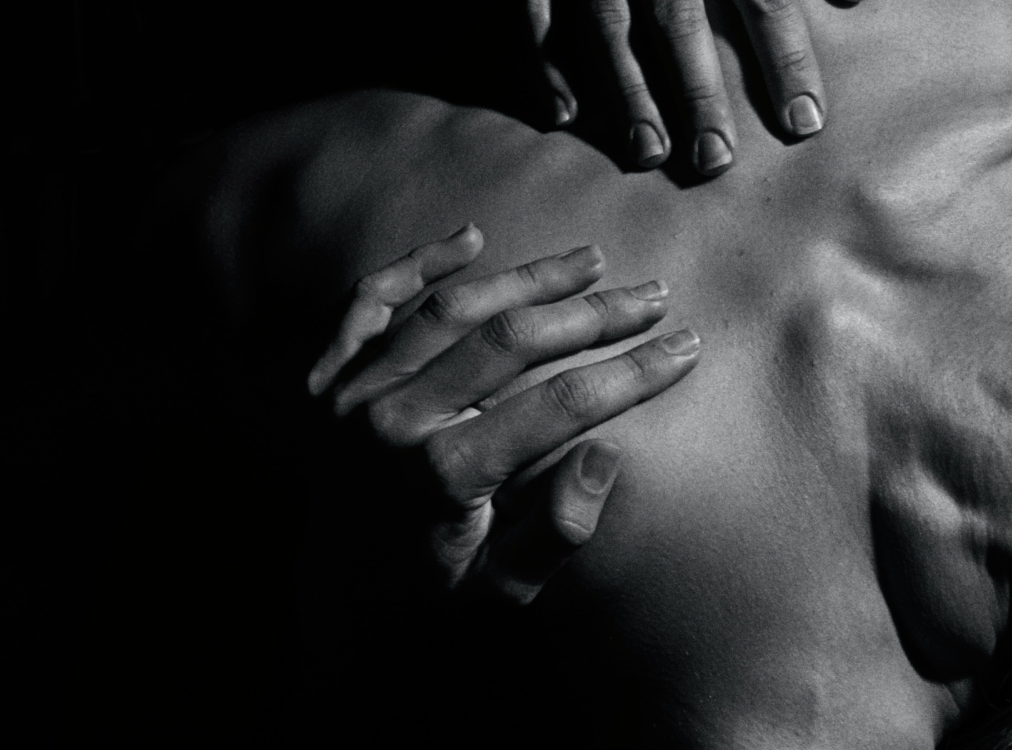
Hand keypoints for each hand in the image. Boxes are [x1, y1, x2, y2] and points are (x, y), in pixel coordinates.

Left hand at [307, 224, 700, 604]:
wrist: (328, 602)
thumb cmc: (425, 596)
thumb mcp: (498, 593)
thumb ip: (554, 534)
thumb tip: (605, 454)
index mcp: (442, 474)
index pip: (559, 406)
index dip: (632, 374)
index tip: (685, 349)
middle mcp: (393, 419)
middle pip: (510, 341)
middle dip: (594, 314)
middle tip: (653, 296)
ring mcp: (352, 392)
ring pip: (450, 308)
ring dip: (526, 278)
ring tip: (590, 260)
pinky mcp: (326, 379)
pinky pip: (368, 303)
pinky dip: (416, 265)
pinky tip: (470, 239)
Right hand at [530, 0, 835, 174]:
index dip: (787, 59)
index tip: (804, 122)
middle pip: (682, 23)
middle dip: (700, 93)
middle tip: (717, 161)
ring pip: (610, 24)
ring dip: (628, 92)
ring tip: (649, 153)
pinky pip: (536, 10)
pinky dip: (546, 61)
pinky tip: (563, 114)